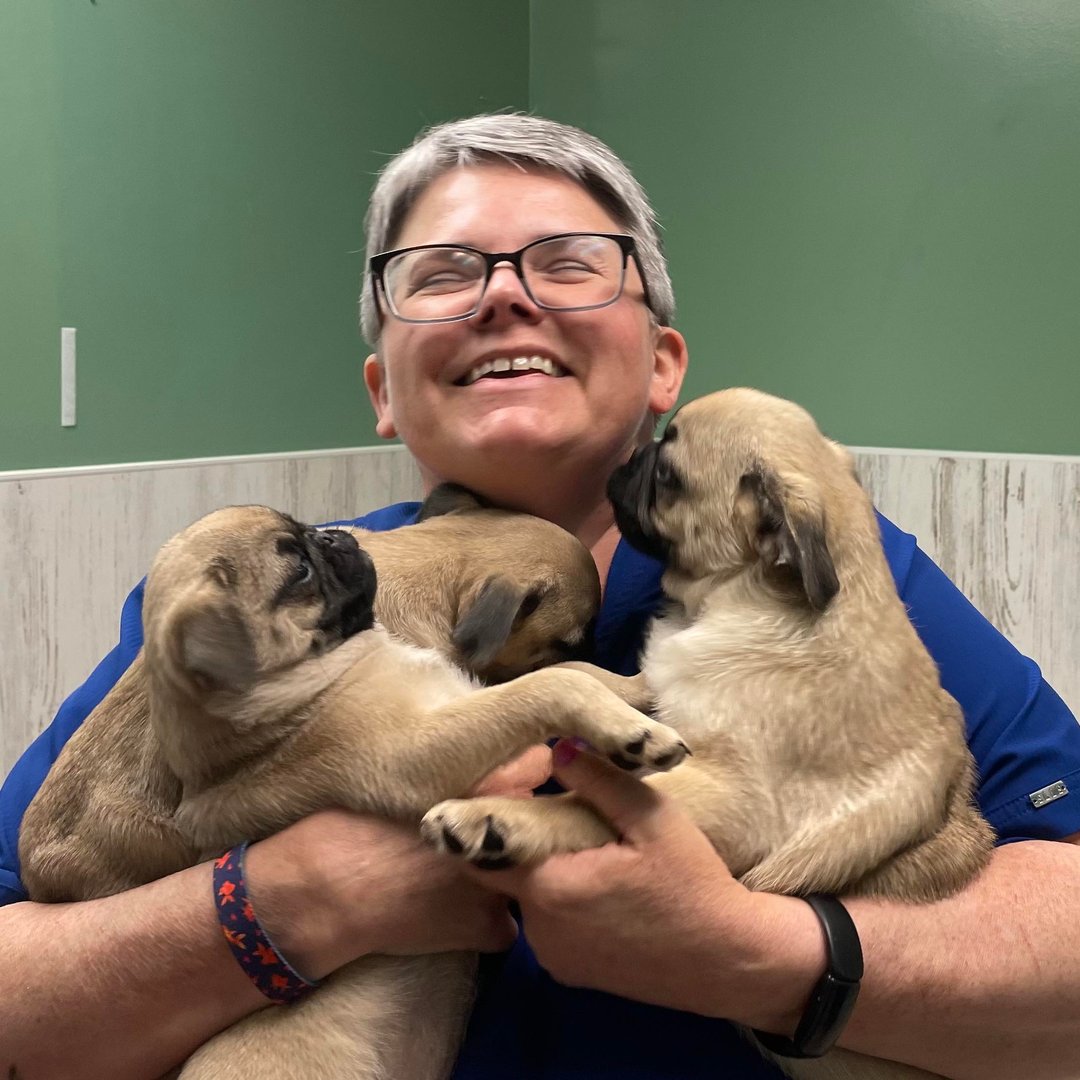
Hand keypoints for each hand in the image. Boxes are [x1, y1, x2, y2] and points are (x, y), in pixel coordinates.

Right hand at [242, 745, 553, 978]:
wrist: (319, 892)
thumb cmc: (348, 826)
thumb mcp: (405, 778)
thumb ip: (458, 772)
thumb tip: (492, 766)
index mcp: (483, 782)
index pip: (536, 766)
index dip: (524, 773)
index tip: (511, 778)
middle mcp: (503, 828)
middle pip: (533, 819)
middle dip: (514, 824)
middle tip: (473, 833)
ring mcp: (501, 879)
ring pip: (525, 872)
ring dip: (505, 871)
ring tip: (456, 875)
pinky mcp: (490, 927)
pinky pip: (506, 925)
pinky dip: (487, 923)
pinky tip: (455, 915)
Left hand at [462, 741, 824, 1029]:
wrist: (729, 960)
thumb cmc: (692, 883)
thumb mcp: (653, 818)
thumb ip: (599, 780)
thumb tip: (556, 745)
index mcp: (551, 888)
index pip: (486, 847)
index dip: (494, 812)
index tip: (517, 786)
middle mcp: (540, 929)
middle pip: (503, 872)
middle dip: (522, 839)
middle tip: (552, 808)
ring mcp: (554, 956)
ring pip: (526, 898)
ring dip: (543, 870)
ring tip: (582, 846)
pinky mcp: (571, 973)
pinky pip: (547, 925)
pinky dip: (560, 901)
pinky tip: (596, 884)